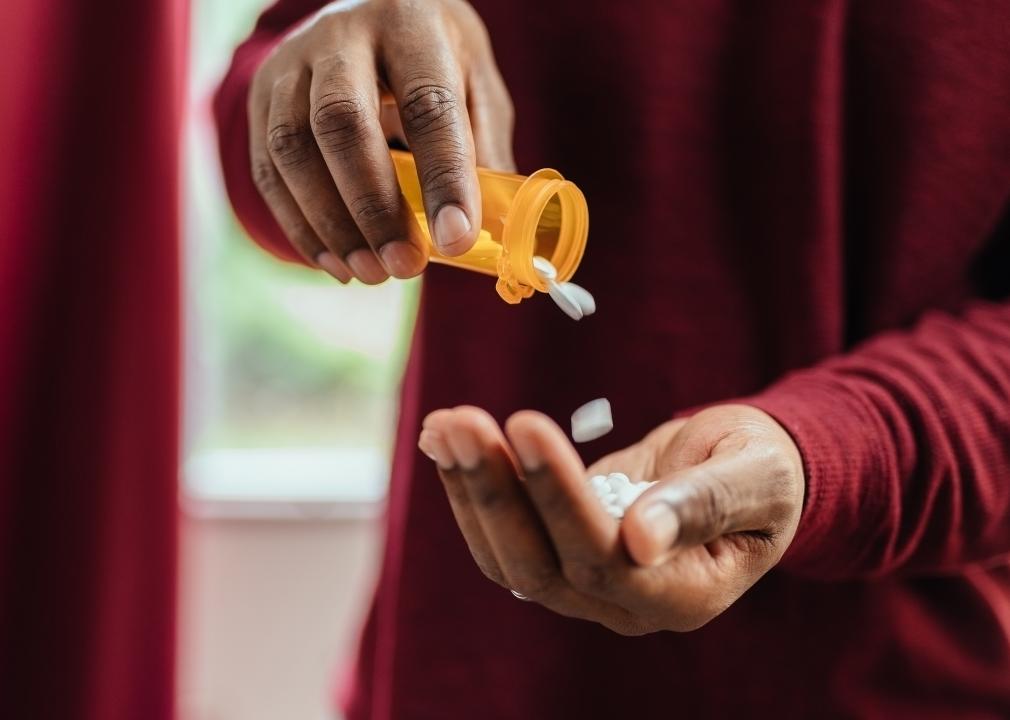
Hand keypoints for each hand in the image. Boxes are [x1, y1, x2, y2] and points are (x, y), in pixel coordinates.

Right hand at [249, 0, 514, 282]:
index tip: (456, 239)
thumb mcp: (476, 85)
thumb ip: (484, 149)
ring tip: (372, 273)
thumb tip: (491, 230)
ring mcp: (291, 64)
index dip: (443, 176)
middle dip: (374, 207)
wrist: (367, 13)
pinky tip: (337, 262)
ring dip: (332, 225)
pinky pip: (268, 170)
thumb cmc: (435, 62)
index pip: (427, 103)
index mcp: (411, 25)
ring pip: (293, 148)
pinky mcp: (261, 98)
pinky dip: (301, 227)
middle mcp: (342, 35)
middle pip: (342, 122)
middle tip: (405, 266)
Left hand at [419, 404, 804, 634]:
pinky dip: (470, 487)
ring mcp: (586, 584)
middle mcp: (625, 604)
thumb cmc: (762, 468)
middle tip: (462, 420)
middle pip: (539, 565)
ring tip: (445, 422)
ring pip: (508, 555)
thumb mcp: (756, 474)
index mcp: (683, 594)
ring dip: (471, 487)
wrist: (742, 471)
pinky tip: (445, 436)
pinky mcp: (559, 552)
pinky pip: (503, 533)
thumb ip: (706, 504)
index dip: (559, 496)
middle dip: (496, 491)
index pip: (603, 559)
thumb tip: (640, 538)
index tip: (527, 424)